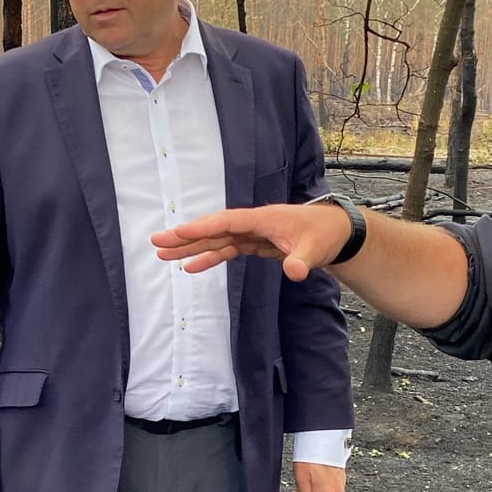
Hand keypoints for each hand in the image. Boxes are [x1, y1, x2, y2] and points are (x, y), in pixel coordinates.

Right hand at [152, 202, 351, 280]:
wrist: (335, 233)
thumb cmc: (325, 235)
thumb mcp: (316, 250)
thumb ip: (302, 262)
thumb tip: (295, 273)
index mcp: (264, 219)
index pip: (228, 222)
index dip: (203, 227)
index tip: (179, 231)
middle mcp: (252, 223)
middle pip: (213, 229)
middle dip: (185, 236)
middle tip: (156, 242)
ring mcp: (251, 233)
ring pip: (215, 240)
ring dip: (190, 247)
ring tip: (163, 254)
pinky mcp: (254, 243)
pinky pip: (225, 249)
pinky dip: (208, 257)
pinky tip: (190, 267)